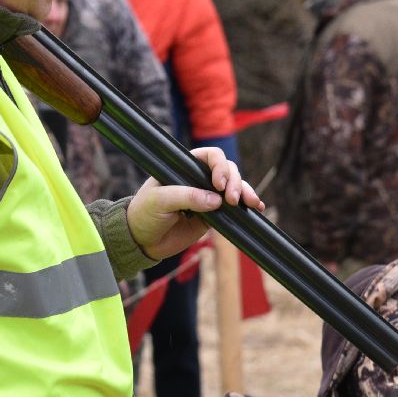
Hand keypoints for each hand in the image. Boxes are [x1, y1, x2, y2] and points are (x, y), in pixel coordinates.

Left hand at [125, 147, 263, 261]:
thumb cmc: (144, 213)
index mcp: (183, 167)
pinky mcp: (213, 215)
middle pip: (227, 170)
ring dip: (245, 192)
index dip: (219, 166)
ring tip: (250, 204)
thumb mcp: (160, 201)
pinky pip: (233, 208)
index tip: (219, 184)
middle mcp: (197, 178)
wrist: (141, 240)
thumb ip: (187, 197)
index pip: (210, 156)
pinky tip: (256, 208)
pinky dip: (246, 206)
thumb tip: (216, 200)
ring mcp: (207, 196)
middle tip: (232, 199)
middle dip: (235, 181)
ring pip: (234, 187)